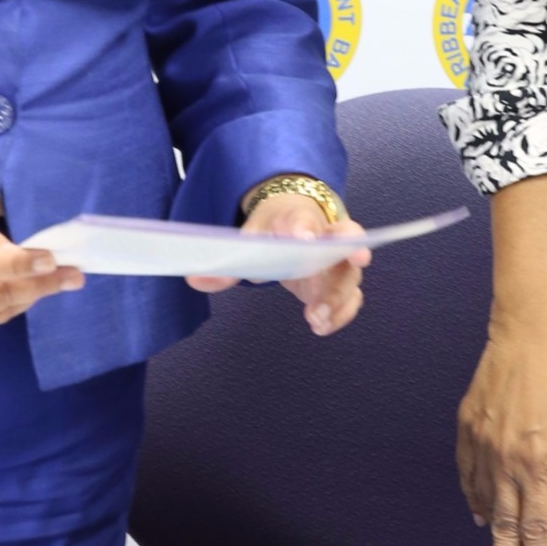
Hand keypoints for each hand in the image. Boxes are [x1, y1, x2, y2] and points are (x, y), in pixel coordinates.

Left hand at [189, 187, 368, 336]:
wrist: (296, 221)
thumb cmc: (274, 230)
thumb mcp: (248, 240)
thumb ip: (227, 264)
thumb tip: (195, 279)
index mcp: (299, 218)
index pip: (302, 220)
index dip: (304, 229)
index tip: (303, 239)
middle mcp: (328, 236)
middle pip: (344, 243)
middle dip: (344, 260)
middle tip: (335, 285)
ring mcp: (339, 260)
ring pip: (350, 276)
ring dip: (338, 299)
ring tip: (315, 319)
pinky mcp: (341, 283)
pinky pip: (351, 299)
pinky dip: (341, 314)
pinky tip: (320, 327)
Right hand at [456, 313, 546, 545]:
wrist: (532, 328)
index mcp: (539, 464)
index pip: (537, 529)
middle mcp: (505, 459)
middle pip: (505, 526)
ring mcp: (481, 443)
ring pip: (484, 502)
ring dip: (491, 533)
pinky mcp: (466, 426)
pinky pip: (467, 474)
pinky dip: (475, 497)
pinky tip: (482, 512)